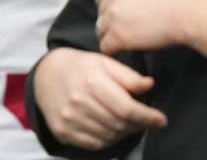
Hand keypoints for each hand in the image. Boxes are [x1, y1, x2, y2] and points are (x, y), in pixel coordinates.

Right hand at [32, 47, 166, 150]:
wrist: (46, 74)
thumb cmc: (80, 67)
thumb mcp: (105, 63)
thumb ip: (128, 76)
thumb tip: (149, 84)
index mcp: (91, 82)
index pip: (127, 109)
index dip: (148, 117)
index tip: (160, 119)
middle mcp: (78, 102)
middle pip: (120, 125)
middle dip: (138, 125)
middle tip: (144, 119)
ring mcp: (69, 118)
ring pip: (110, 136)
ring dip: (124, 132)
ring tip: (125, 121)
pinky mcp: (62, 130)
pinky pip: (95, 144)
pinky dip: (108, 139)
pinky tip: (109, 127)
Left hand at [94, 0, 196, 54]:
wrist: (191, 10)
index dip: (107, 7)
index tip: (115, 15)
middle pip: (101, 13)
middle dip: (109, 22)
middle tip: (121, 31)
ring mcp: (114, 16)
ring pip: (101, 30)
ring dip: (110, 36)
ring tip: (122, 43)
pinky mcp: (119, 35)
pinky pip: (106, 46)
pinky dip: (111, 51)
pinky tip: (118, 54)